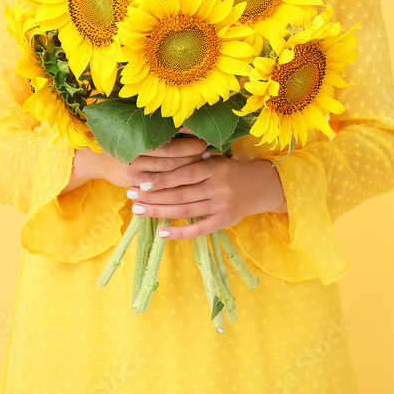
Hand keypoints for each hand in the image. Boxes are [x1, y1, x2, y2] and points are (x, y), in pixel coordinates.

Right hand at [63, 136, 209, 193]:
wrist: (95, 160)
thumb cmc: (120, 141)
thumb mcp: (133, 131)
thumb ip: (154, 130)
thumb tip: (185, 123)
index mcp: (136, 137)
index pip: (167, 140)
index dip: (186, 139)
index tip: (202, 136)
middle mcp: (134, 154)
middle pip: (170, 156)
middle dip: (190, 153)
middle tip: (207, 149)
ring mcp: (133, 170)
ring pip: (166, 171)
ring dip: (186, 167)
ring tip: (203, 162)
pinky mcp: (133, 183)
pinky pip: (158, 184)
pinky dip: (174, 181)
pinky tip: (188, 179)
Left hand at [126, 156, 287, 239]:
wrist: (262, 186)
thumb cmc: (231, 171)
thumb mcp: (216, 161)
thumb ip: (193, 163)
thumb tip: (160, 163)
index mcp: (215, 168)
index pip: (184, 175)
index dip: (162, 180)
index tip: (141, 183)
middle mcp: (218, 187)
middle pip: (180, 195)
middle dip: (153, 197)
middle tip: (131, 197)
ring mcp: (222, 205)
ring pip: (185, 211)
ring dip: (159, 212)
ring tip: (138, 211)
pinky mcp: (224, 221)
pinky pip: (198, 230)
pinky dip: (179, 233)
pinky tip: (161, 232)